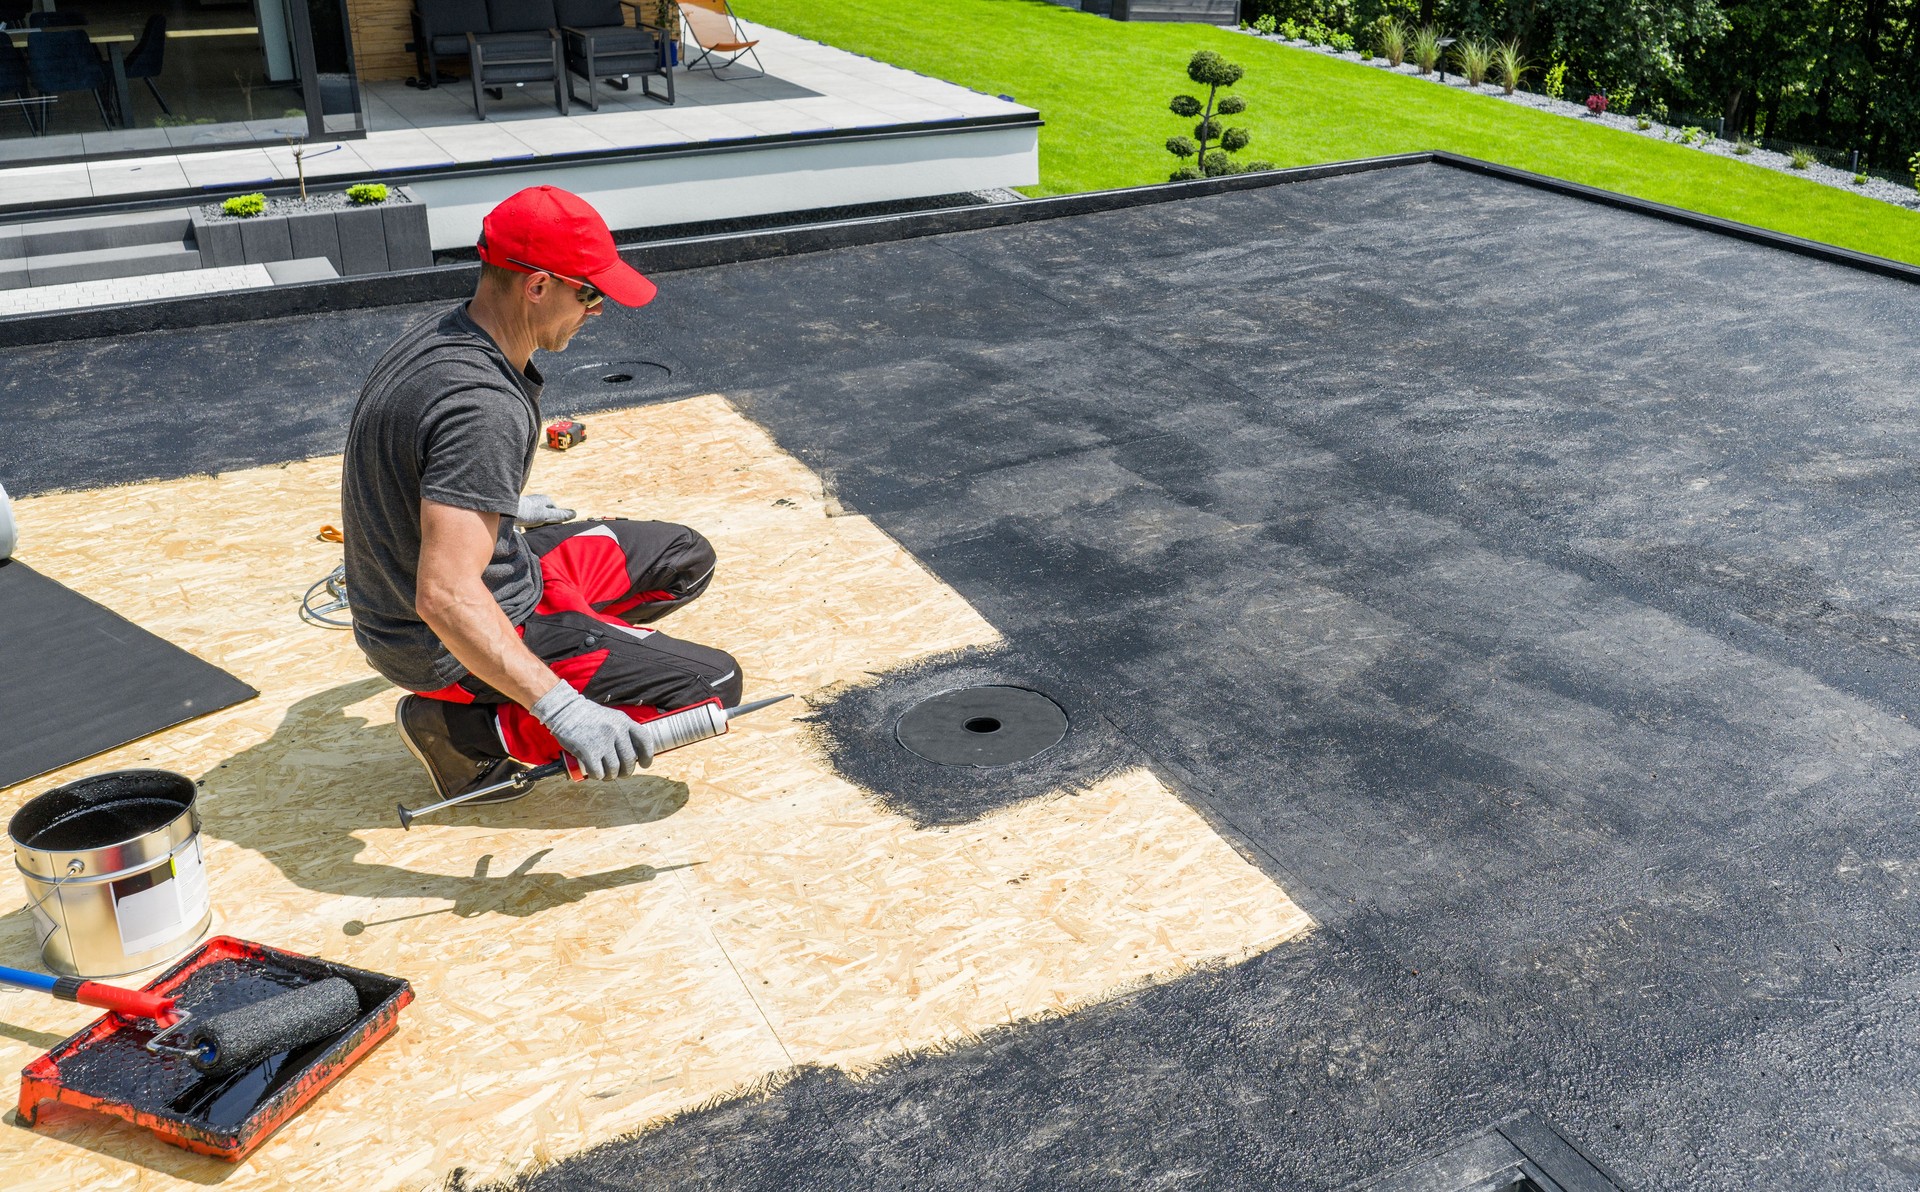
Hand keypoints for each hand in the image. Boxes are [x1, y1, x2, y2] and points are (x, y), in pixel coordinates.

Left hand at [515, 493, 575, 527]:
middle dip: (545, 524)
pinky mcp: (522, 510)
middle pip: (547, 516)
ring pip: (537, 518)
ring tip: (531, 531)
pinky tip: (525, 530)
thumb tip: (575, 513)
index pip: (556, 513)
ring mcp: (530, 504)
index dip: (555, 523)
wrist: (505, 512)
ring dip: (536, 526)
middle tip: (541, 532)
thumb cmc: (528, 513)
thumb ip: (560, 515)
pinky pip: (529, 519)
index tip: (551, 531)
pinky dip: (528, 525)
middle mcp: (538, 500)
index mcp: (546, 500)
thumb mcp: (547, 515)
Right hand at [530, 682, 653, 778]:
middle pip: (630, 760)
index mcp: (624, 721)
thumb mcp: (611, 717)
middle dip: (627, 771)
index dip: (647, 756)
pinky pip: (599, 773)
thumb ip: (623, 731)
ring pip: (615, 769)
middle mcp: (616, 731)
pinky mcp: (588, 752)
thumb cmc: (587, 716)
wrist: (564, 710)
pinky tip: (595, 773)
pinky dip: (598, 776)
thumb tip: (633, 753)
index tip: (644, 764)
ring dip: (611, 776)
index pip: (644, 740)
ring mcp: (602, 742)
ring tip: (607, 774)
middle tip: (621, 773)